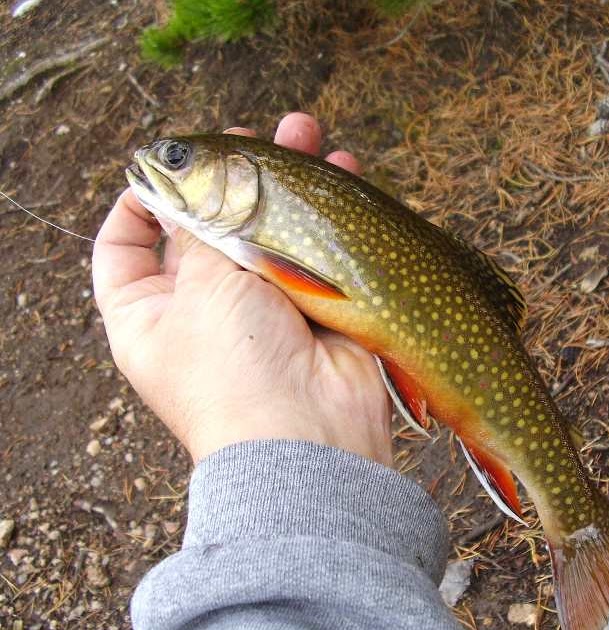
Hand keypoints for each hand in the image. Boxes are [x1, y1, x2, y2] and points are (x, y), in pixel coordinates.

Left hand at [92, 113, 392, 465]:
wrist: (308, 435)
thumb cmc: (233, 368)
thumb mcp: (200, 286)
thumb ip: (202, 227)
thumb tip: (198, 184)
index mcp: (149, 311)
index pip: (124, 246)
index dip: (139, 200)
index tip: (168, 167)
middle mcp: (202, 308)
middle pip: (209, 225)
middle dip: (230, 176)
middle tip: (255, 136)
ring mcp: (262, 306)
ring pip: (268, 228)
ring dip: (286, 181)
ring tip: (306, 131)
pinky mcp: (312, 306)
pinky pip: (315, 247)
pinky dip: (327, 211)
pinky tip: (342, 169)